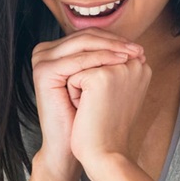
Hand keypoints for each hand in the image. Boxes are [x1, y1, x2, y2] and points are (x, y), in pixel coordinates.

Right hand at [31, 29, 143, 180]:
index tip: (139, 47)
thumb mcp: (98, 81)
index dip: (114, 39)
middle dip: (115, 41)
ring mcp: (40, 60)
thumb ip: (106, 58)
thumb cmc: (90, 115)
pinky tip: (121, 62)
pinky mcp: (44, 72)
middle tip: (138, 49)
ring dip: (112, 47)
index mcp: (53, 51)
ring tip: (133, 54)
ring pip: (83, 44)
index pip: (87, 36)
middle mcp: (43, 52)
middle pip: (85, 37)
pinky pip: (79, 60)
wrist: (78, 144)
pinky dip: (102, 58)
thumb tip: (136, 45)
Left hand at [66, 51, 151, 173]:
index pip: (104, 56)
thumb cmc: (108, 129)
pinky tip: (87, 111)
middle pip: (91, 57)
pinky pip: (72, 77)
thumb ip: (112, 70)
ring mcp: (118, 68)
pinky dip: (73, 95)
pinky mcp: (100, 76)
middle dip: (87, 82)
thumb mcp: (116, 93)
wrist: (105, 155)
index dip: (94, 79)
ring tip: (93, 108)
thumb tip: (94, 52)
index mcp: (142, 67)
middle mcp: (135, 64)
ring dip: (80, 88)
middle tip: (99, 109)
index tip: (105, 105)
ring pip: (81, 66)